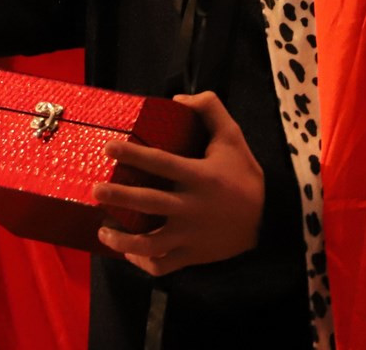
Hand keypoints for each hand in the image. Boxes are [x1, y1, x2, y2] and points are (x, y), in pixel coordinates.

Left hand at [92, 91, 264, 275]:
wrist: (269, 217)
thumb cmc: (244, 174)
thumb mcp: (232, 136)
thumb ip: (209, 109)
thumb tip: (176, 99)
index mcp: (201, 176)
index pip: (161, 163)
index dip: (133, 154)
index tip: (109, 148)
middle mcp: (192, 207)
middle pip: (148, 202)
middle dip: (118, 196)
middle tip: (95, 189)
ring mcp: (191, 235)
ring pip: (150, 244)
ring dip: (122, 240)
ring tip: (103, 230)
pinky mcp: (193, 256)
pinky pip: (162, 265)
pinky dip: (142, 263)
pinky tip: (128, 253)